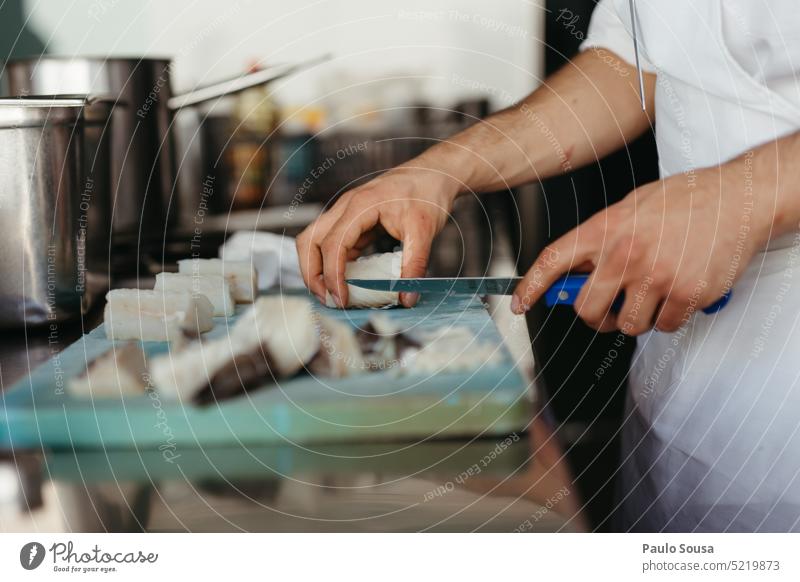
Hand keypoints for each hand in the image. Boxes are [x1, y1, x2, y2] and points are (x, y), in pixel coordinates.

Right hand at [296, 166, 456, 306]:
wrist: (435, 173)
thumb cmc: (428, 193)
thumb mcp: (424, 231)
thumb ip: (415, 265)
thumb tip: (407, 298)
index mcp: (360, 205)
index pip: (333, 244)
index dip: (332, 275)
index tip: (342, 300)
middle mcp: (346, 207)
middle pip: (310, 241)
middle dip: (312, 273)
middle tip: (328, 300)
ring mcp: (346, 213)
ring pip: (314, 241)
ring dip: (316, 268)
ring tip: (331, 294)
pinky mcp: (353, 221)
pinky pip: (331, 243)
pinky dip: (332, 264)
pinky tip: (346, 282)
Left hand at [512, 166, 764, 333]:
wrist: (738, 198)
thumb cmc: (683, 202)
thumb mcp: (630, 209)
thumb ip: (601, 240)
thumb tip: (575, 276)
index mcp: (605, 228)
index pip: (554, 260)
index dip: (531, 286)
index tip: (519, 305)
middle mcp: (625, 253)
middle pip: (589, 311)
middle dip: (598, 317)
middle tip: (610, 310)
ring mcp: (656, 275)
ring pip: (630, 325)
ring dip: (639, 317)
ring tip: (656, 291)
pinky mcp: (686, 294)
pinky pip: (666, 326)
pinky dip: (672, 317)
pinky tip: (681, 291)